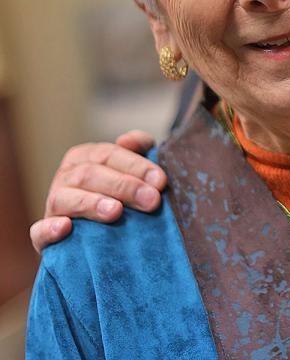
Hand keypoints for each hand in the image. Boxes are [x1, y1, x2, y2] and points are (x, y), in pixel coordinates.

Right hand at [30, 130, 166, 251]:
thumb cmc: (120, 195)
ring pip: (65, 199)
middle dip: (124, 186)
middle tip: (151, 201)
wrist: (96, 239)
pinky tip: (65, 228)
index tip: (161, 181)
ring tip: (116, 212)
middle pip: (91, 174)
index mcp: (85, 157)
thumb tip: (127, 140)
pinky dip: (50, 229)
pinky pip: (39, 231)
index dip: (136, 166)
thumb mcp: (133, 169)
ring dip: (91, 203)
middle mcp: (65, 178)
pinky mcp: (42, 236)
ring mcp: (53, 206)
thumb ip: (138, 149)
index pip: (109, 154)